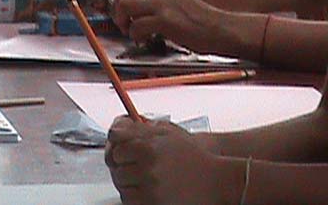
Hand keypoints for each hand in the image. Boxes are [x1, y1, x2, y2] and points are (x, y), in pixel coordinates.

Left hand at [105, 117, 226, 204]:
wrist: (213, 179)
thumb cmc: (191, 155)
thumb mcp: (166, 132)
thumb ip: (138, 129)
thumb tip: (116, 129)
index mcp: (148, 146)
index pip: (115, 138)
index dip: (119, 140)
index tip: (123, 143)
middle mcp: (146, 166)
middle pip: (114, 162)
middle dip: (123, 160)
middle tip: (136, 160)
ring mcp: (148, 187)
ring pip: (119, 182)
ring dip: (127, 178)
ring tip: (145, 174)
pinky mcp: (151, 204)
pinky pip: (127, 199)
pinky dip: (133, 193)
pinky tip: (146, 186)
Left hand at [112, 0, 219, 52]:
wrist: (219, 28)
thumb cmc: (198, 20)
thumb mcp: (174, 1)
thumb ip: (155, 0)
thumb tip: (133, 11)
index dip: (120, 4)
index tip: (124, 17)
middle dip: (117, 13)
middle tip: (125, 26)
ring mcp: (162, 2)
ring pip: (123, 6)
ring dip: (123, 22)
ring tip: (132, 32)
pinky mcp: (165, 19)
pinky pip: (136, 25)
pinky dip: (135, 35)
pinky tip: (145, 39)